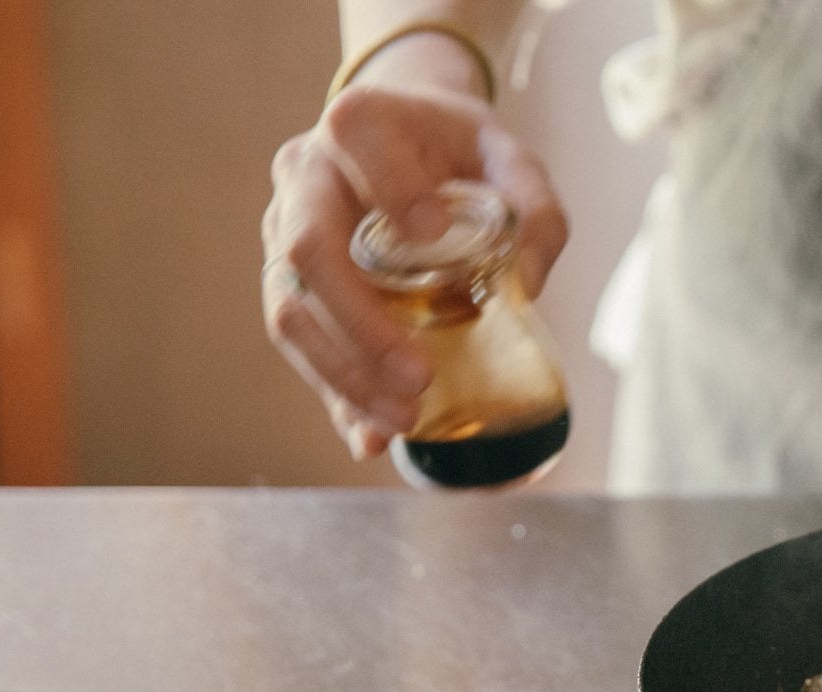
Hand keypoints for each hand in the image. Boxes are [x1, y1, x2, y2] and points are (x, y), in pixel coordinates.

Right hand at [261, 46, 566, 459]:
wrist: (414, 147)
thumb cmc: (463, 153)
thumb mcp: (514, 162)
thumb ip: (536, 212)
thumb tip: (529, 284)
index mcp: (359, 124)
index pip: (357, 143)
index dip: (392, 190)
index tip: (436, 234)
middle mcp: (304, 176)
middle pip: (306, 250)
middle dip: (360, 324)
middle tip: (419, 377)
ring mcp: (285, 232)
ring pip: (290, 309)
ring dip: (343, 374)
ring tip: (403, 420)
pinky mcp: (290, 285)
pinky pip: (300, 345)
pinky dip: (334, 395)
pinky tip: (369, 437)